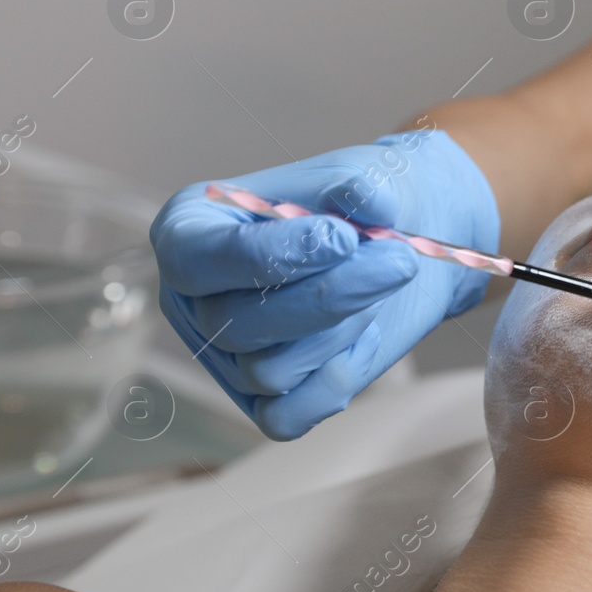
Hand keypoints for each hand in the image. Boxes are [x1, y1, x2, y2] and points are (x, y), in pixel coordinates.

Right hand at [150, 127, 498, 439]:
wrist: (401, 245)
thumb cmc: (362, 205)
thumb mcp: (364, 176)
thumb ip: (362, 185)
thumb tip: (370, 202)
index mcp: (190, 231)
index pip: (196, 259)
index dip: (271, 255)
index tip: (343, 238)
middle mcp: (195, 297)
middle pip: (237, 324)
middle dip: (330, 295)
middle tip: (398, 259)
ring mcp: (224, 354)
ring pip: (267, 372)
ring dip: (342, 331)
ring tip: (377, 287)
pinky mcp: (262, 399)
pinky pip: (286, 416)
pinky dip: (337, 379)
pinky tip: (366, 336)